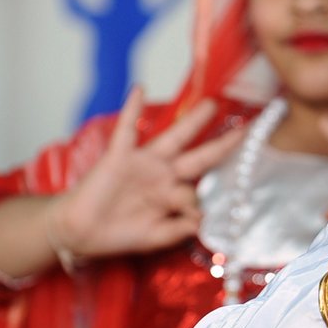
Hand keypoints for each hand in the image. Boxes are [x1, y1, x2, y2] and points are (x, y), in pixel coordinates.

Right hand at [45, 87, 244, 260]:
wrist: (79, 233)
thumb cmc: (117, 234)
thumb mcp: (153, 237)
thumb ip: (177, 231)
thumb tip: (201, 223)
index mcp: (172, 194)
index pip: (200, 193)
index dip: (203, 205)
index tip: (206, 217)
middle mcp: (163, 174)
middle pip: (200, 156)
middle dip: (224, 144)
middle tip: (248, 129)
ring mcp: (143, 163)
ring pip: (174, 137)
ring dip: (193, 121)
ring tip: (211, 104)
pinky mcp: (119, 156)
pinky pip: (127, 129)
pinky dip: (132, 110)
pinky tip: (140, 89)